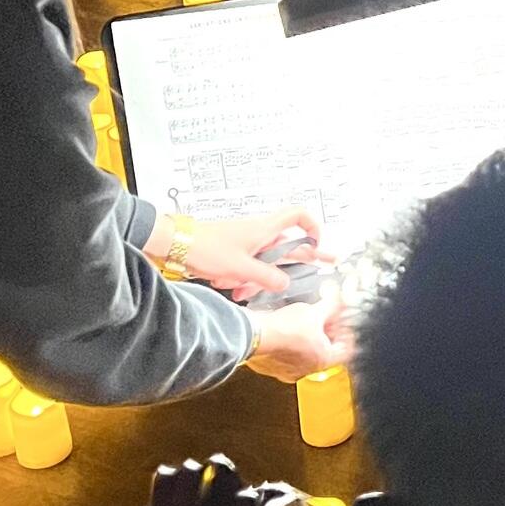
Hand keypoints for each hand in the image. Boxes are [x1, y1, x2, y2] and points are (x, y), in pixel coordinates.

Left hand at [176, 208, 332, 301]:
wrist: (176, 246)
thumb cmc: (205, 247)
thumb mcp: (241, 268)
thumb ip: (267, 278)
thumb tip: (284, 283)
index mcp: (265, 229)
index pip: (298, 216)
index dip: (312, 226)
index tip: (318, 242)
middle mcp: (260, 234)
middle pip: (288, 245)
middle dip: (302, 258)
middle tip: (327, 261)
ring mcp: (248, 243)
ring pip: (266, 262)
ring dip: (259, 279)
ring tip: (245, 290)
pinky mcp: (235, 253)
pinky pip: (250, 268)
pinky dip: (245, 279)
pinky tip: (234, 288)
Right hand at [244, 287, 351, 382]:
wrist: (250, 334)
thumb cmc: (280, 330)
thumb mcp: (313, 311)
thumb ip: (331, 305)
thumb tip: (338, 296)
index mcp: (322, 360)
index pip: (346, 350)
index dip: (348, 333)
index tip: (344, 321)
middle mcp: (305, 369)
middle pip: (325, 351)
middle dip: (327, 332)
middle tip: (325, 316)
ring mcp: (287, 369)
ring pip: (304, 352)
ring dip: (307, 337)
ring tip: (305, 319)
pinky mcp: (271, 365)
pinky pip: (286, 353)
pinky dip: (289, 341)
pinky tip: (287, 326)